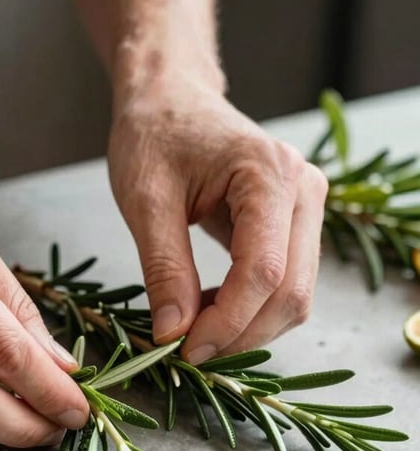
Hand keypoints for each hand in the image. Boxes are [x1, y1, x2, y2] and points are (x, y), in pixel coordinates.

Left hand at [108, 70, 328, 362]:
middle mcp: (303, 190)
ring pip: (295, 294)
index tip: (184, 351)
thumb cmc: (152, 134)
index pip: (264, 272)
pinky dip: (249, 308)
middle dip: (240, 333)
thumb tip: (174, 333)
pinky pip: (284, 281)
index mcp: (268, 174)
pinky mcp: (292, 221)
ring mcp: (305, 205)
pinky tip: (207, 307)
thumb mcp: (145, 201)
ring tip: (192, 330)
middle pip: (292, 291)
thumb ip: (163, 268)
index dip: (227, 322)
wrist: (168, 98)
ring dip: (246, 326)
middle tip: (187, 352)